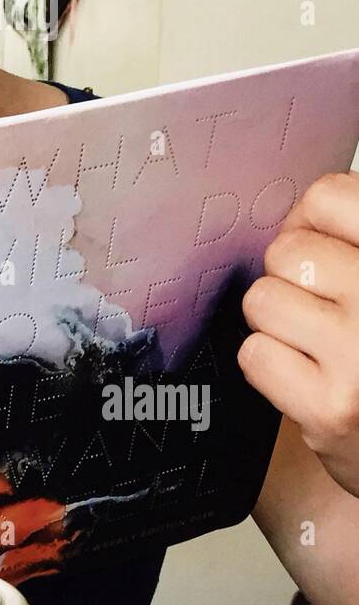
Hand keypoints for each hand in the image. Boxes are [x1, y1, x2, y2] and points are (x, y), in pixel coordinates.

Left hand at [240, 171, 358, 498]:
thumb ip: (351, 243)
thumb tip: (299, 213)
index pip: (328, 197)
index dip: (310, 220)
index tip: (321, 244)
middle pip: (285, 251)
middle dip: (292, 276)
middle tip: (321, 307)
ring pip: (263, 300)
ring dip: (277, 320)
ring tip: (316, 341)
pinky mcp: (329, 407)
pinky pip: (255, 355)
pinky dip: (271, 364)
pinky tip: (307, 374)